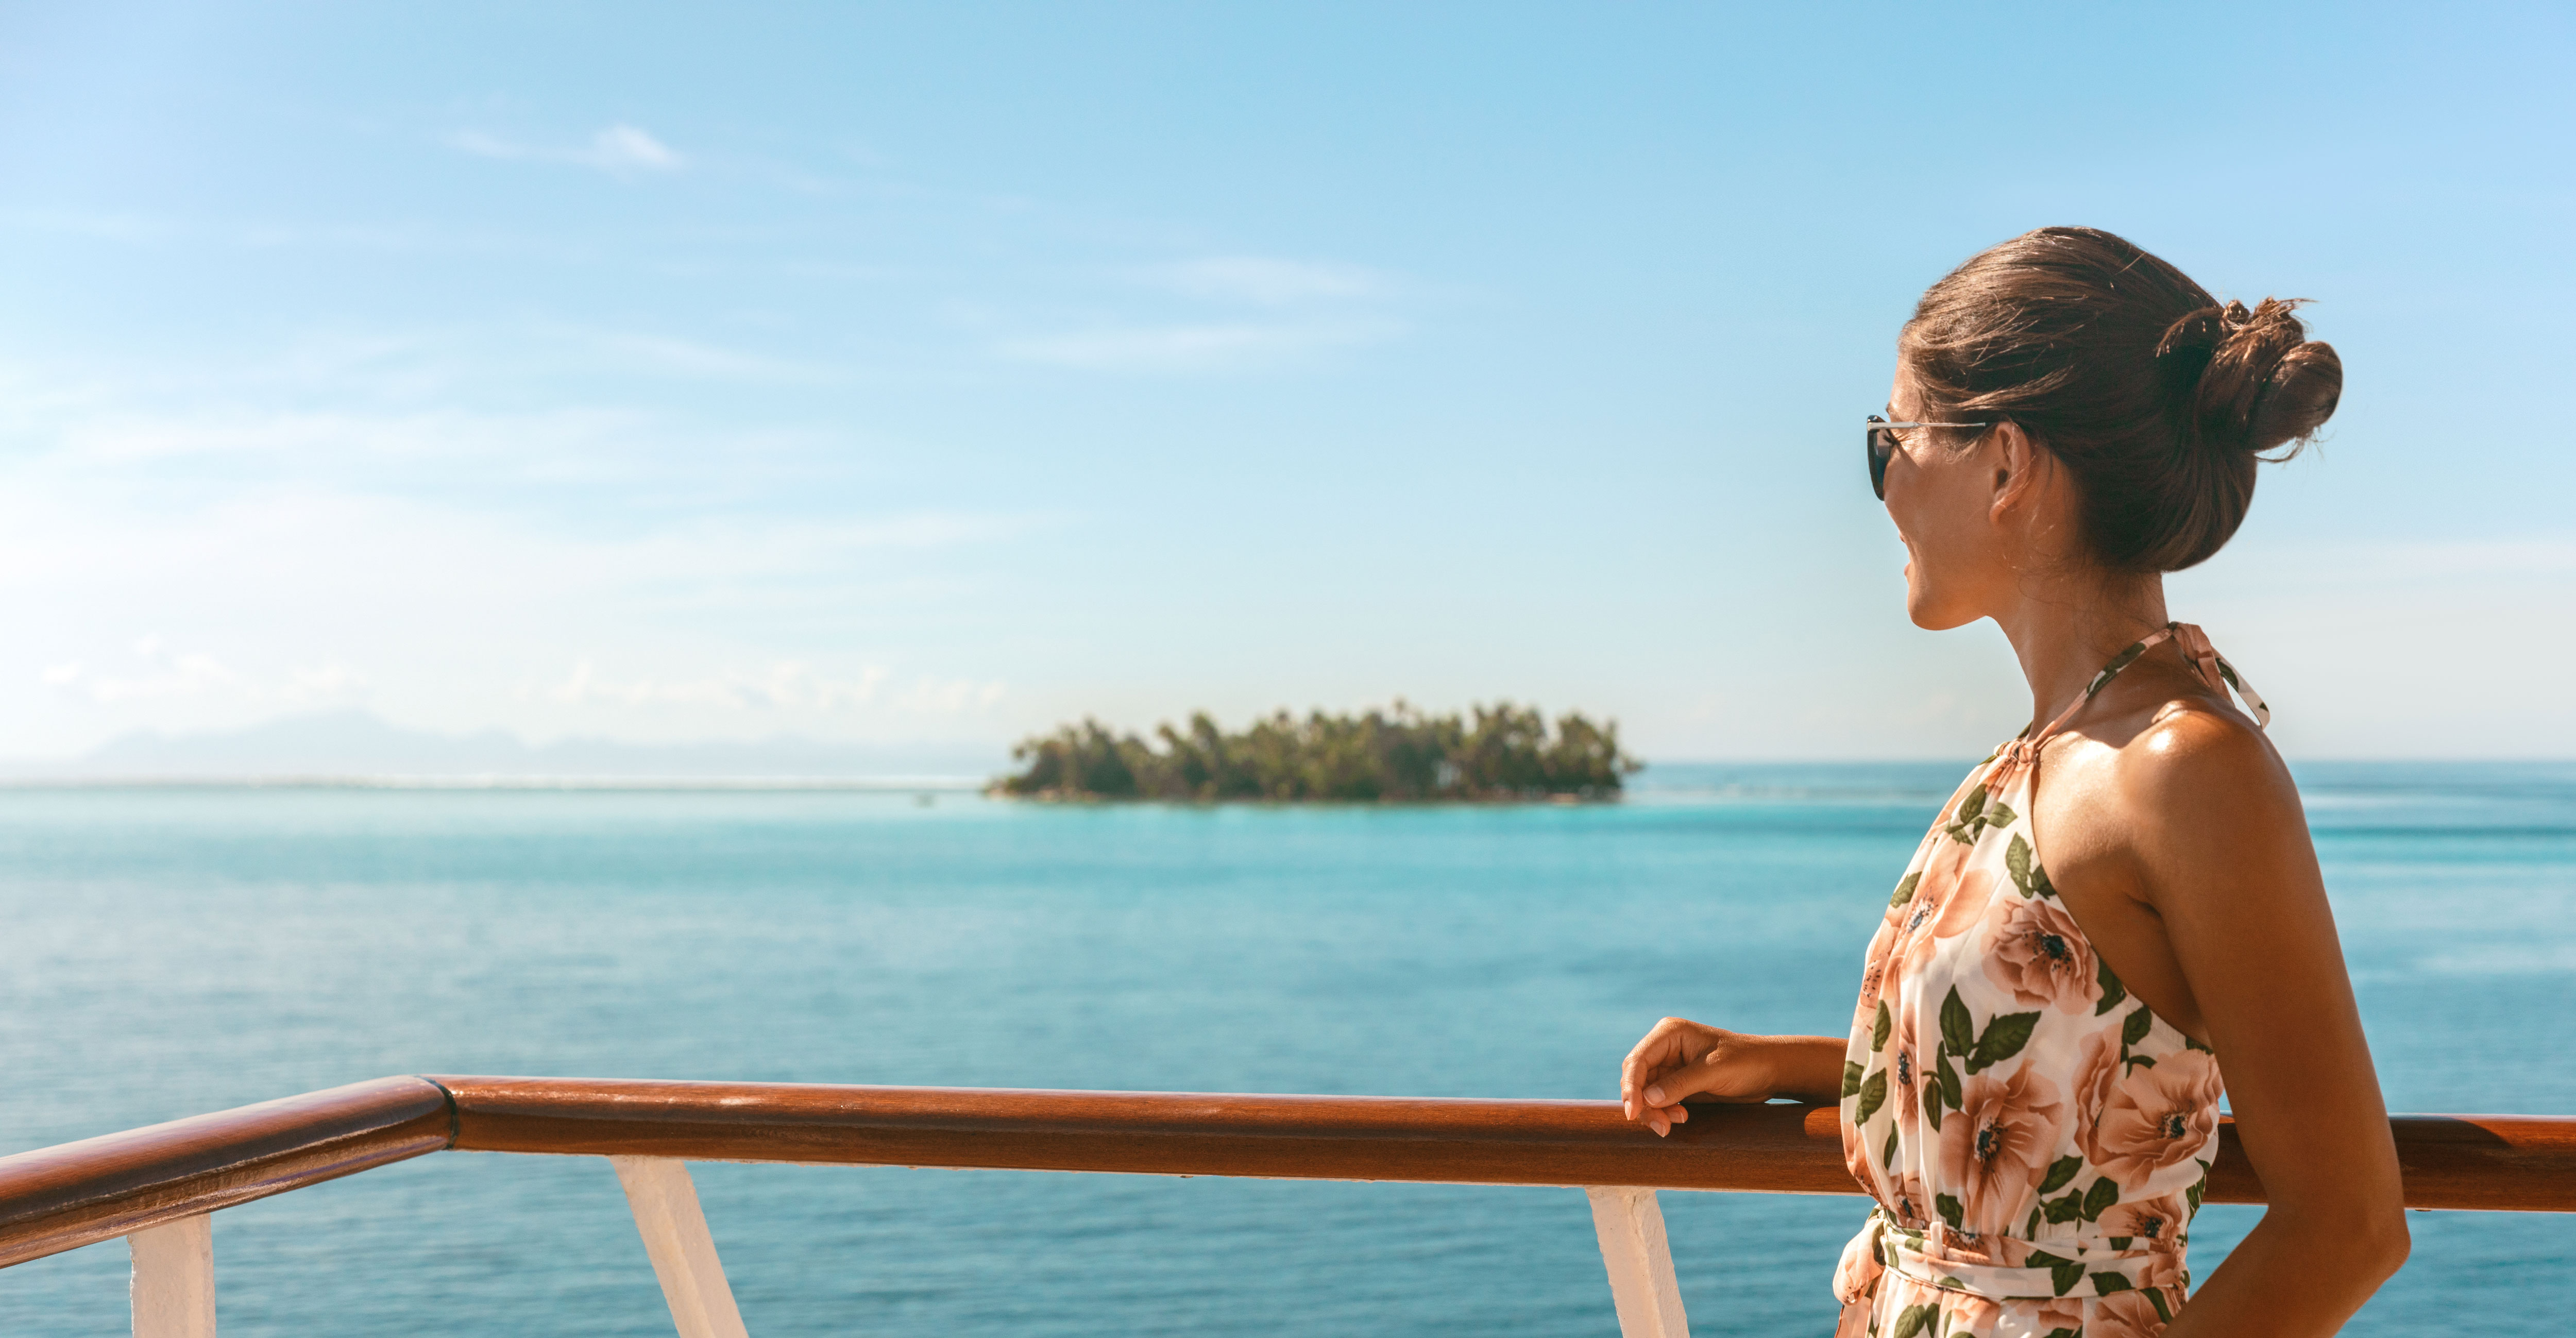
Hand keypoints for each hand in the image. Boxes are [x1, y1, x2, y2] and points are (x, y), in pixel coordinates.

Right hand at [1619, 1017, 1779, 1136]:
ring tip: (1675, 1124)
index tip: (1634, 1113)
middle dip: (1644, 1104)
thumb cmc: (1745, 1061)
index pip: (1637, 1060)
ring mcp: (1670, 1066)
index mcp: (1669, 1033)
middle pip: (1637, 1079)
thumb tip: (1646, 1100)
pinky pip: (1659, 1101)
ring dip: (1654, 1112)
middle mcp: (1665, 1048)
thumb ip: (1679, 1084)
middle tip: (1662, 1127)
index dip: (1631, 1087)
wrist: (1770, 1071)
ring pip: (1645, 1093)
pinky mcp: (1678, 1084)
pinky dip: (1664, 1113)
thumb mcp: (1713, 1071)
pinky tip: (1681, 1118)